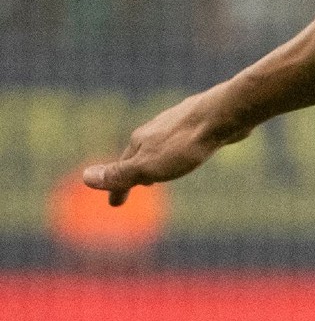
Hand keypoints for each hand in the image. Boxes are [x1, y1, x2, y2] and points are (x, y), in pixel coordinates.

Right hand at [81, 90, 245, 206]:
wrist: (223, 115)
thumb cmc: (185, 144)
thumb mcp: (148, 166)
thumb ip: (120, 173)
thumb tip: (85, 178)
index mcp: (140, 141)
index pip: (122, 169)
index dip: (118, 188)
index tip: (115, 205)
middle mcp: (155, 129)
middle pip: (140, 154)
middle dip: (135, 172)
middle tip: (135, 188)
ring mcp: (178, 122)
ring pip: (161, 145)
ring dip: (156, 160)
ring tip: (161, 174)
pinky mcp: (201, 122)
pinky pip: (184, 139)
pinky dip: (177, 150)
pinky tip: (190, 151)